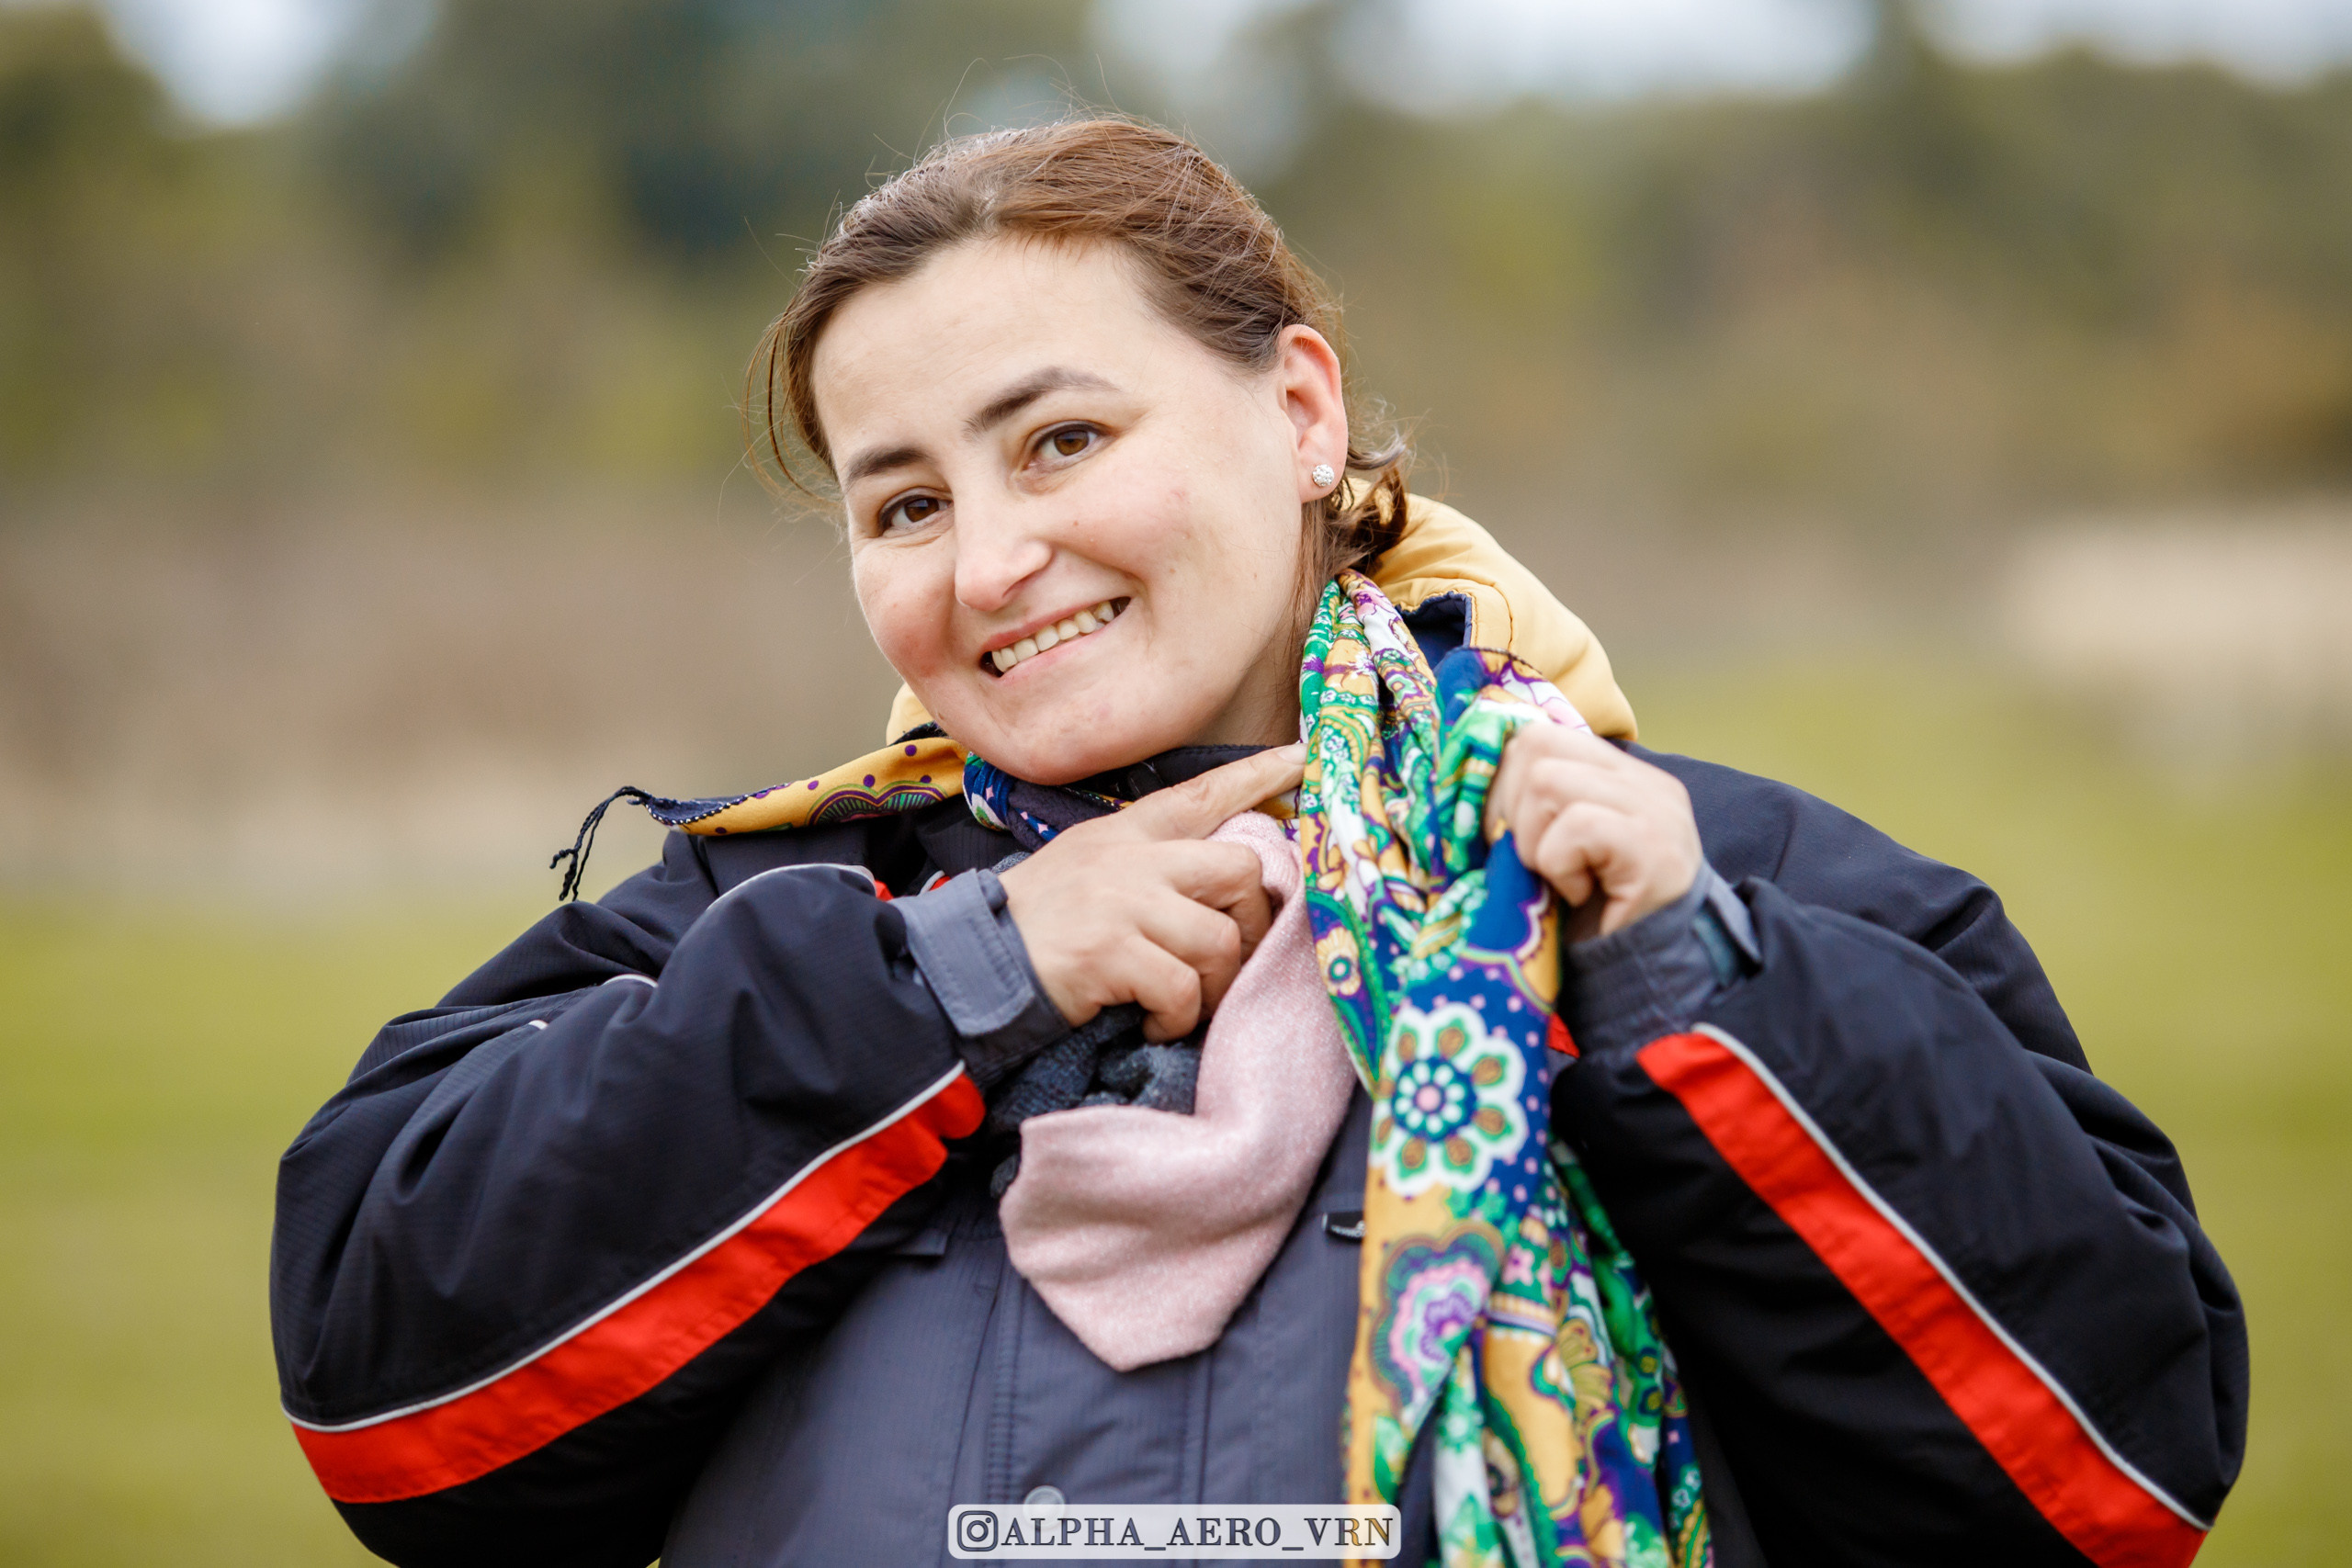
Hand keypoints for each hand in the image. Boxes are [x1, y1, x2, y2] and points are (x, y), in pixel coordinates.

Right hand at [998, 744, 1305, 1040]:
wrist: (971, 964)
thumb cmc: (1034, 926)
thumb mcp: (1085, 868)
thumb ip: (1142, 866)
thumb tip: (1210, 889)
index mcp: (1126, 835)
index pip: (1201, 795)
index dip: (1257, 776)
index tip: (1301, 758)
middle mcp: (1130, 859)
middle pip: (1239, 871)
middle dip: (1252, 922)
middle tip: (1230, 958)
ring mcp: (1122, 904)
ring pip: (1219, 940)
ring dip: (1215, 987)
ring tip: (1185, 1005)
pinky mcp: (1111, 953)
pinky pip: (1182, 990)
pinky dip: (1177, 1019)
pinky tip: (1151, 1024)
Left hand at [1485, 728, 1701, 942]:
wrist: (1649, 978)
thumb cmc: (1594, 919)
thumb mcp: (1558, 850)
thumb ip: (1534, 809)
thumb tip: (1466, 785)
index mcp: (1622, 776)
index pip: (1541, 734)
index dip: (1500, 779)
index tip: (1496, 833)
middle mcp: (1645, 782)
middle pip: (1536, 744)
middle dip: (1509, 808)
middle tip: (1531, 863)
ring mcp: (1654, 809)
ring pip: (1546, 781)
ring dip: (1532, 841)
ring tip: (1559, 879)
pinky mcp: (1653, 845)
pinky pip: (1574, 826)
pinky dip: (1559, 866)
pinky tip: (1581, 894)